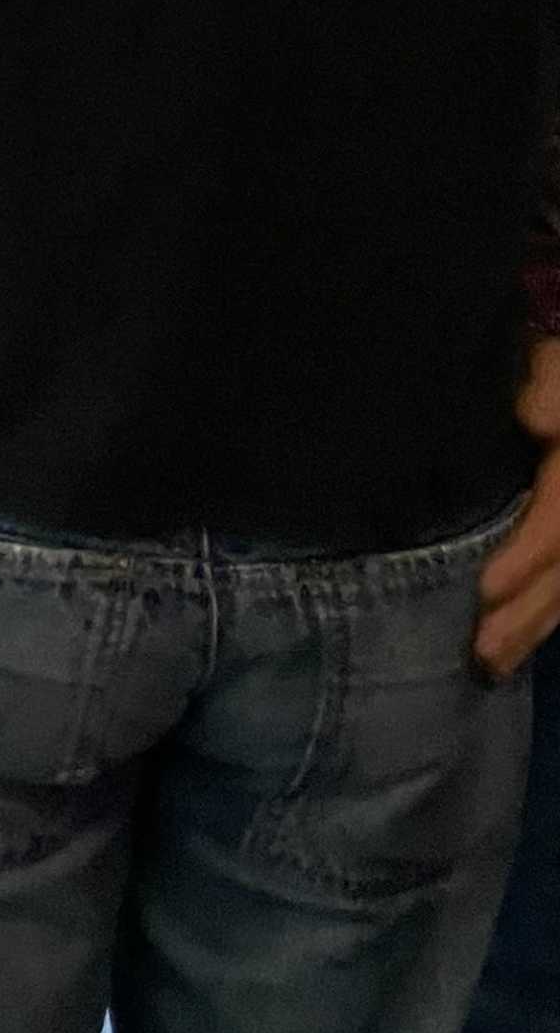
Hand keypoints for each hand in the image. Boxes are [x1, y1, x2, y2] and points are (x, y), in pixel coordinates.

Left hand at [472, 333, 559, 675]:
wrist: (557, 389)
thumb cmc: (548, 372)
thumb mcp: (554, 367)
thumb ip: (551, 385)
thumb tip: (535, 419)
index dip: (528, 557)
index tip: (486, 590)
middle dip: (527, 614)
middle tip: (481, 654)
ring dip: (534, 628)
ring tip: (490, 666)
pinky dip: (542, 618)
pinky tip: (510, 649)